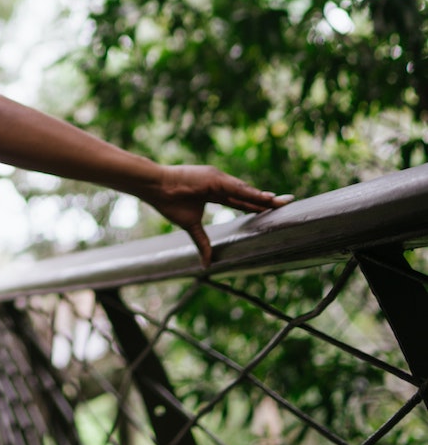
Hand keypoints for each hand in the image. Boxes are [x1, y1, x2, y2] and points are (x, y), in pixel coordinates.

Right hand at [135, 165, 292, 267]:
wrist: (155, 188)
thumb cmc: (169, 202)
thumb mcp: (190, 225)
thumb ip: (202, 242)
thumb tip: (206, 265)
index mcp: (215, 192)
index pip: (241, 200)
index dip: (257, 205)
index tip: (274, 208)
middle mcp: (220, 183)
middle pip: (249, 194)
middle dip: (268, 200)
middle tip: (289, 202)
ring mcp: (219, 179)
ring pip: (246, 191)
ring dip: (265, 197)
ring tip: (283, 202)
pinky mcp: (215, 179)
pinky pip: (238, 189)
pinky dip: (253, 194)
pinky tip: (267, 198)